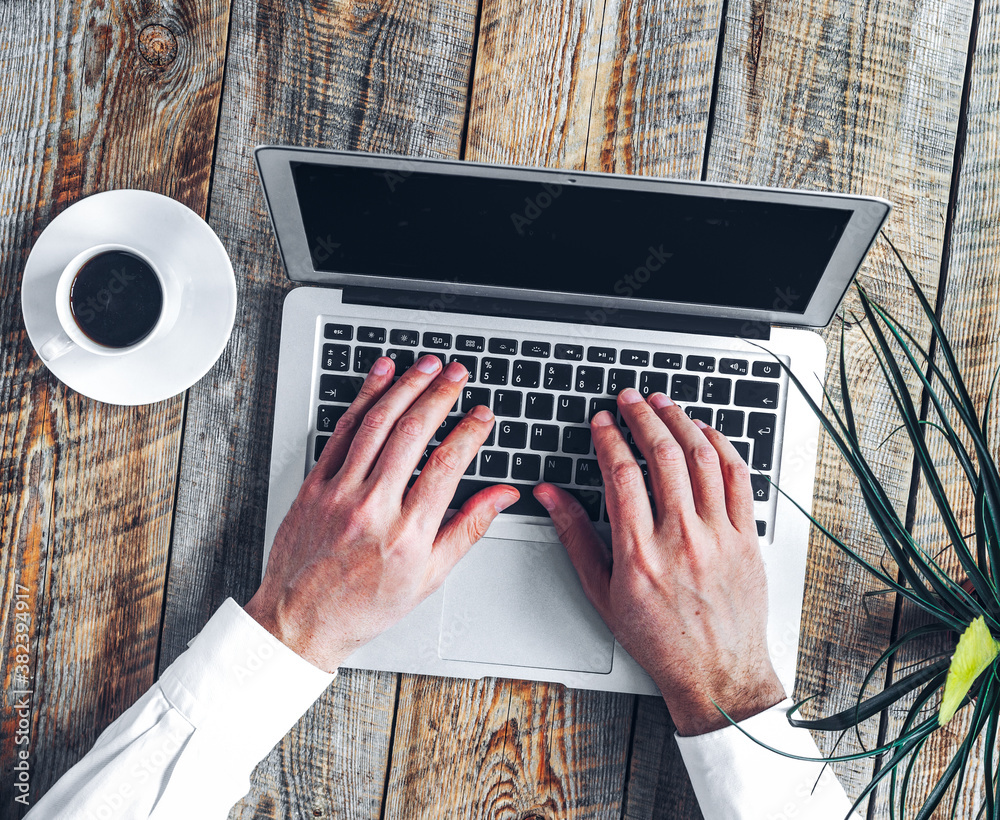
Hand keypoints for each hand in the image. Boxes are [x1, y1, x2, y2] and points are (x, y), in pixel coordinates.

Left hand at [245, 355, 517, 671]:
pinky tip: (380, 376)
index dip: (470, 432)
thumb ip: (469, 529)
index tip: (483, 415)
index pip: (447, 465)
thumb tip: (503, 496)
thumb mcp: (429, 576)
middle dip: (440, 395)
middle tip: (458, 374)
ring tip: (427, 365)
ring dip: (405, 386)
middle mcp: (372, 507)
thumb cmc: (365, 604)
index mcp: (407, 534)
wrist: (302, 619)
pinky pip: (341, 431)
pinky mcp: (314, 484)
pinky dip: (363, 398)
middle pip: (412, 433)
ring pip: (377, 424)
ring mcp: (339, 492)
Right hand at [533, 388, 784, 734]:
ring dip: (680, 421)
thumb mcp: (602, 593)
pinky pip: (738, 477)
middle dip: (641, 416)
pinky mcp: (747, 537)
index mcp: (639, 554)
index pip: (621, 474)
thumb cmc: (659, 639)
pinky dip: (721, 446)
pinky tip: (704, 432)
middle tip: (629, 399)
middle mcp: (681, 539)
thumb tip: (550, 494)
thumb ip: (574, 536)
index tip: (601, 421)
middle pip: (662, 455)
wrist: (717, 674)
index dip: (608, 437)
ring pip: (701, 458)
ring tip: (663, 404)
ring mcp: (719, 536)